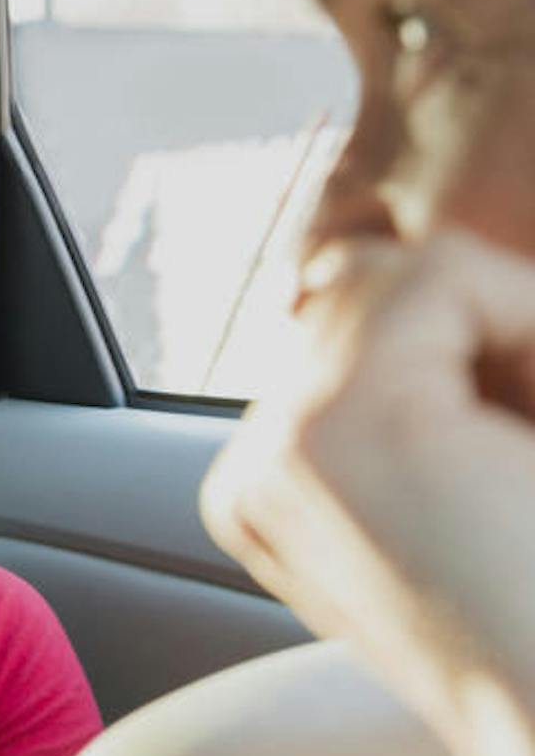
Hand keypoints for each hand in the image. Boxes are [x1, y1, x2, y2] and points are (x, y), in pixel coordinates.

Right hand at [201, 231, 534, 755]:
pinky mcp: (332, 433)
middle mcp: (248, 471)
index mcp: (271, 492)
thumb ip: (410, 390)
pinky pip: (432, 275)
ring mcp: (275, 451)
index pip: (342, 330)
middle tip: (517, 461)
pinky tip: (525, 440)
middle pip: (352, 289)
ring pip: (388, 273)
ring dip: (495, 332)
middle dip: (470, 336)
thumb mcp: (462, 482)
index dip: (464, 358)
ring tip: (518, 456)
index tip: (504, 482)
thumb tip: (345, 263)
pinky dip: (521, 317)